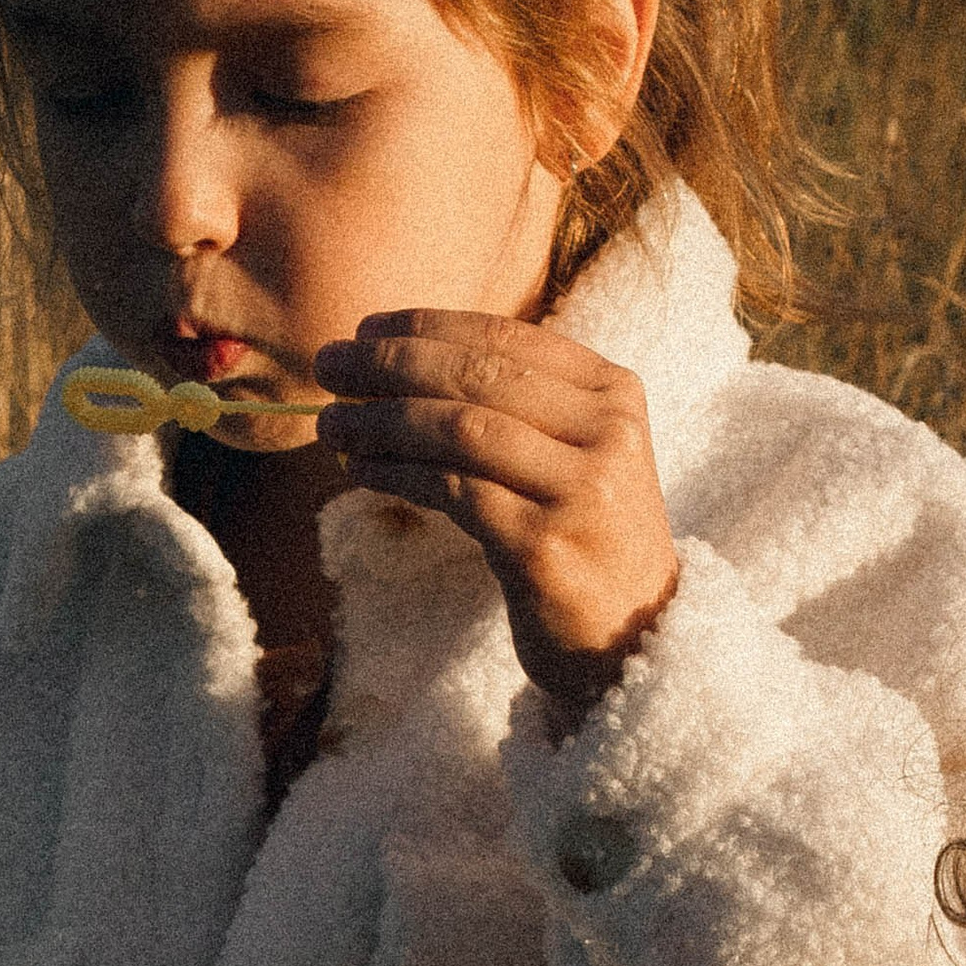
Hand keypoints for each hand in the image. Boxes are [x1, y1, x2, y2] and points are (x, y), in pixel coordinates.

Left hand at [314, 313, 679, 724]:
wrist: (637, 638)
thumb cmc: (586, 539)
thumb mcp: (573, 455)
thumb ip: (518, 404)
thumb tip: (398, 358)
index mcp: (615, 393)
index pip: (506, 337)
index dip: (426, 327)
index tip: (364, 329)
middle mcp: (607, 433)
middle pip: (478, 375)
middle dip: (389, 364)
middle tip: (328, 365)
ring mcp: (581, 491)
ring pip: (459, 430)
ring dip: (381, 422)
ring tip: (331, 424)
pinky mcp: (544, 548)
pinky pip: (451, 492)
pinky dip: (395, 474)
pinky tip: (360, 471)